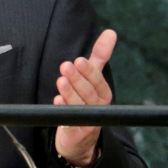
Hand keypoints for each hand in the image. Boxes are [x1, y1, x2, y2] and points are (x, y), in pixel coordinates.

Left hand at [53, 29, 116, 166]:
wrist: (79, 136)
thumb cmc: (86, 100)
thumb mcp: (93, 77)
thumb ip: (99, 56)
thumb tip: (110, 32)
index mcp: (102, 93)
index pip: (98, 81)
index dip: (89, 72)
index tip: (79, 60)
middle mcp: (97, 107)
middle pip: (89, 93)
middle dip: (78, 79)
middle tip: (66, 66)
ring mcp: (88, 121)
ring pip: (80, 106)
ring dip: (70, 92)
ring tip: (61, 80)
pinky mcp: (76, 132)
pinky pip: (70, 121)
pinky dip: (63, 110)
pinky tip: (57, 101)